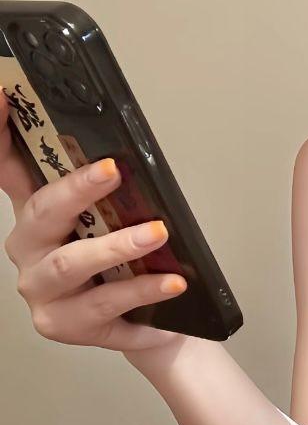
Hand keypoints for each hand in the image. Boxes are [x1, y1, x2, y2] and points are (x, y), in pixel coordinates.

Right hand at [0, 86, 188, 354]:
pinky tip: (174, 289)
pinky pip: (108, 312)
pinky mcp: (68, 327)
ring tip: (158, 234)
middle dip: (76, 190)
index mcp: (35, 217)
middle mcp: (29, 252)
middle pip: (42, 214)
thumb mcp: (108, 221)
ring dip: (116, 246)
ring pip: (73, 266)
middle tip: (112, 170)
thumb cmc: (118, 264)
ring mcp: (44, 293)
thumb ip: (106, 191)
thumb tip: (125, 151)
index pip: (7, 169)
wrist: (138, 326)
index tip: (3, 97)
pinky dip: (144, 299)